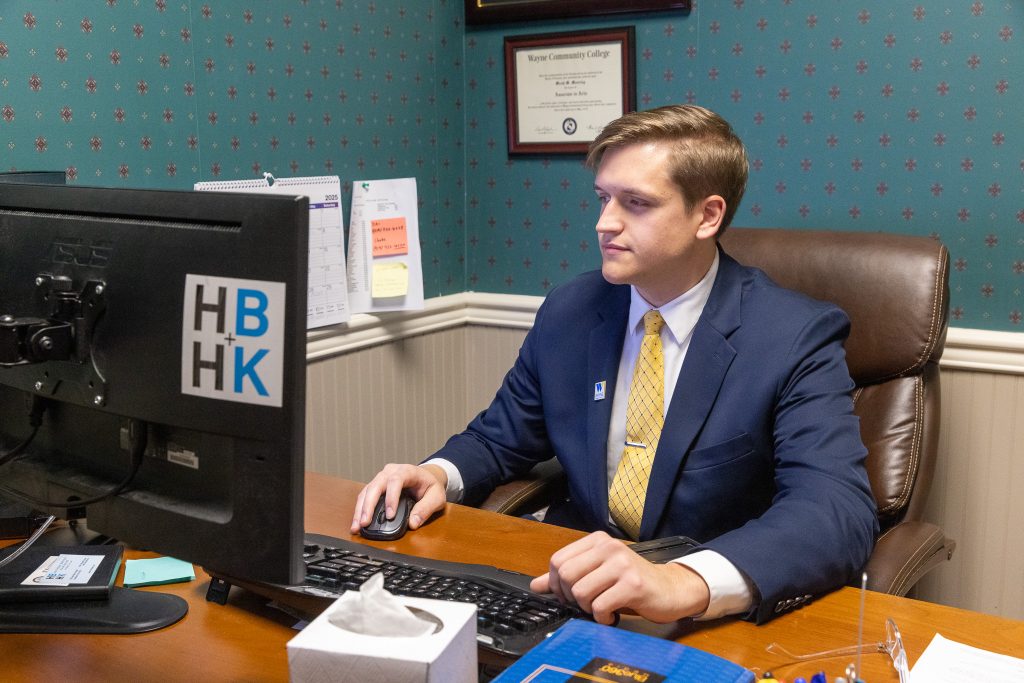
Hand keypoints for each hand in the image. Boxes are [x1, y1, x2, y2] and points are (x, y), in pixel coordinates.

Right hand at [349, 463, 448, 533]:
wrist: (426, 477)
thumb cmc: (431, 486)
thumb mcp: (437, 497)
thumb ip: (426, 509)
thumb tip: (412, 523)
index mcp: (408, 471)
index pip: (396, 481)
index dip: (391, 497)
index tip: (390, 515)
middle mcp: (391, 471)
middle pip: (376, 485)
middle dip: (369, 505)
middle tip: (365, 523)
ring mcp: (381, 477)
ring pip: (367, 490)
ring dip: (360, 509)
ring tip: (357, 526)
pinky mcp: (376, 486)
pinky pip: (365, 495)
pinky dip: (360, 509)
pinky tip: (357, 521)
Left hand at [530, 531, 710, 624]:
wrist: (670, 589)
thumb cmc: (632, 582)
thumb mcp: (598, 573)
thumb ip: (567, 577)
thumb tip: (536, 584)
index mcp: (597, 541)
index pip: (558, 560)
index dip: (556, 584)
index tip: (568, 595)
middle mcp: (608, 547)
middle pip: (566, 575)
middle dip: (570, 597)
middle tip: (584, 604)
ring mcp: (621, 564)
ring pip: (581, 592)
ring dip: (586, 609)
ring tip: (599, 609)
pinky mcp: (633, 584)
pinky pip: (600, 606)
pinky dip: (601, 618)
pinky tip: (611, 615)